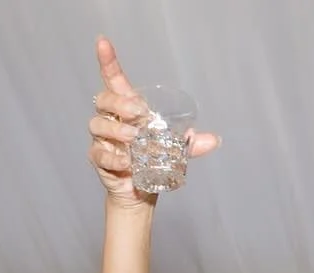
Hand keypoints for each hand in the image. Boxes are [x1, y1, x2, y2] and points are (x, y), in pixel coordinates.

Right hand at [88, 36, 219, 208]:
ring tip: (134, 139)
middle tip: (139, 113)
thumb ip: (192, 143)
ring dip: (116, 130)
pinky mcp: (98, 159)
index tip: (102, 41)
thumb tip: (215, 140)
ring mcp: (102, 139)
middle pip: (104, 100)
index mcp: (126, 108)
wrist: (141, 190)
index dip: (107, 60)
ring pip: (98, 125)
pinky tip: (126, 162)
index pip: (113, 80)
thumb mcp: (176, 150)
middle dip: (119, 103)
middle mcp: (110, 119)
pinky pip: (99, 154)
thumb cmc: (153, 160)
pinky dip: (112, 157)